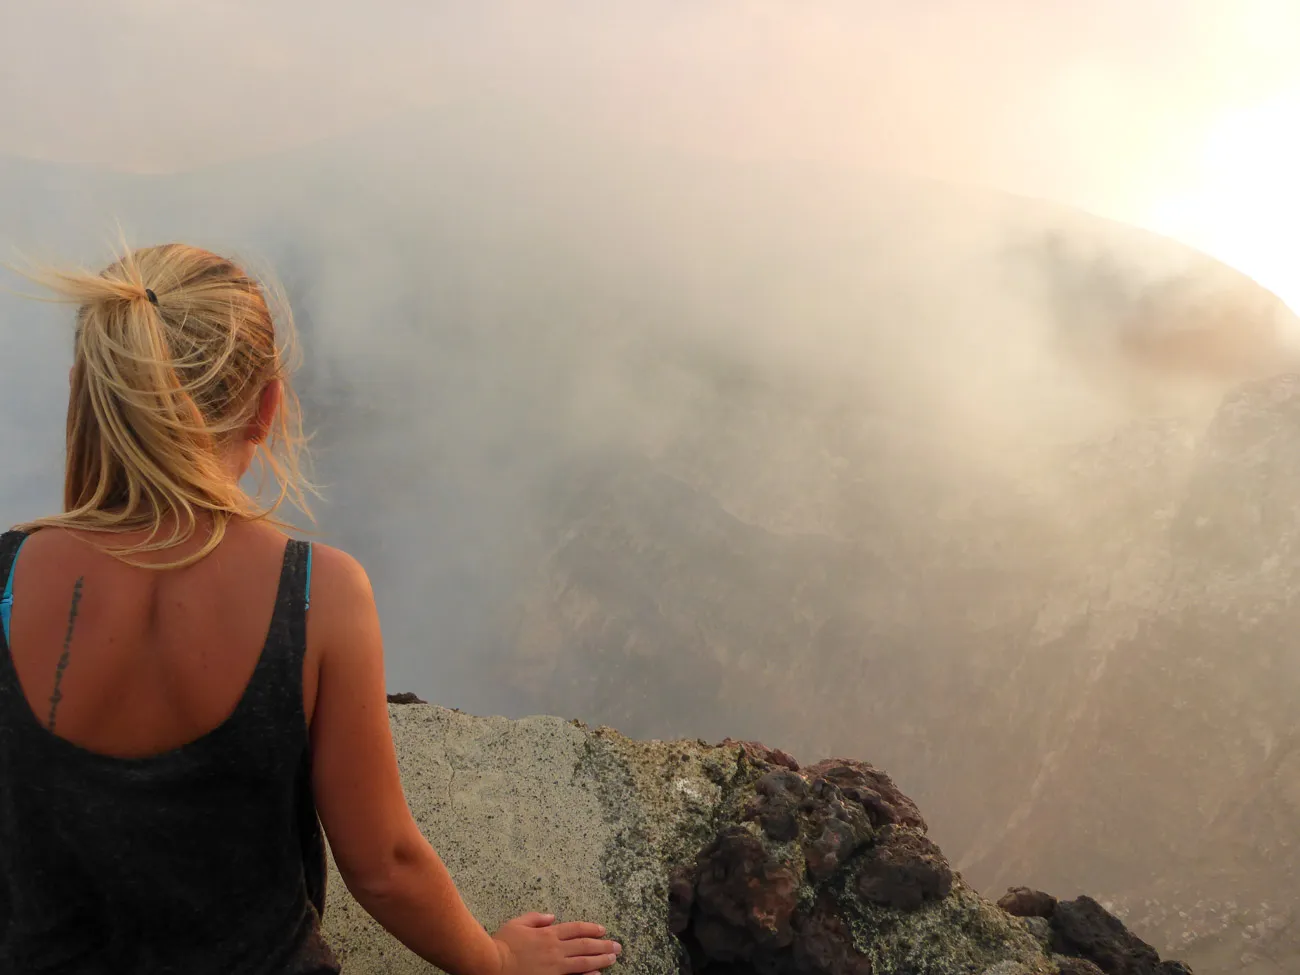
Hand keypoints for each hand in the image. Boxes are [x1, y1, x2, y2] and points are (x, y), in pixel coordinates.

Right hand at [491, 912, 621, 974]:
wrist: (492, 964)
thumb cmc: (502, 944)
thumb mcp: (517, 924)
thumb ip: (536, 918)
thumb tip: (552, 916)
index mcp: (548, 934)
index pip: (575, 929)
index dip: (591, 929)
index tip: (602, 930)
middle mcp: (555, 949)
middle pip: (585, 945)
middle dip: (603, 945)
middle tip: (617, 946)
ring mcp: (555, 966)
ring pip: (583, 961)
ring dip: (600, 959)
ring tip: (613, 958)